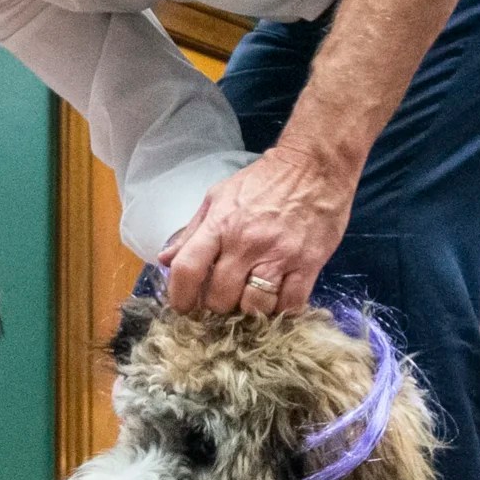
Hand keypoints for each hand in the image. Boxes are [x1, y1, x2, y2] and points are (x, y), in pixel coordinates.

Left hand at [161, 146, 353, 314]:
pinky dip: (281, 312)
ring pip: (254, 307)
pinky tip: (277, 303)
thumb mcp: (218, 197)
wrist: (314, 166)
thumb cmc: (262, 181)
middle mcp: (246, 243)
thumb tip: (165, 260)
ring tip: (250, 305)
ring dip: (249, 313)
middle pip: (220, 297)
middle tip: (222, 303)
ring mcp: (278, 255)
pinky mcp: (308, 264)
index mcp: (219, 225)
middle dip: (217, 307)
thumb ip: (191, 232)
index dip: (179, 296)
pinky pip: (290, 305)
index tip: (183, 307)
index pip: (187, 269)